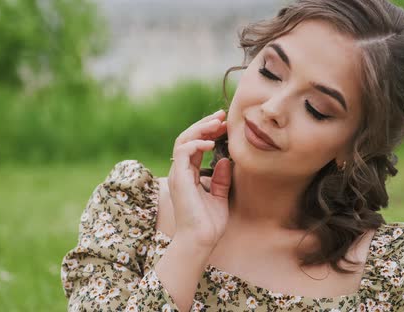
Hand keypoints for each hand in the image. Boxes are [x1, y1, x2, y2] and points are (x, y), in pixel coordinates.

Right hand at [167, 109, 231, 248]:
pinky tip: (212, 142)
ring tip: (218, 124)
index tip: (224, 124)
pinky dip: (196, 143)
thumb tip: (225, 161)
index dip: (208, 133)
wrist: (200, 240)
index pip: (195, 146)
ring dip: (201, 129)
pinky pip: (183, 151)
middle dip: (204, 124)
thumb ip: (221, 179)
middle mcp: (181, 172)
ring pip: (183, 140)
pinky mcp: (179, 178)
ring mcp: (178, 174)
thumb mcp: (219, 197)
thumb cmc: (209, 224)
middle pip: (187, 138)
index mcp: (188, 175)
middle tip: (222, 116)